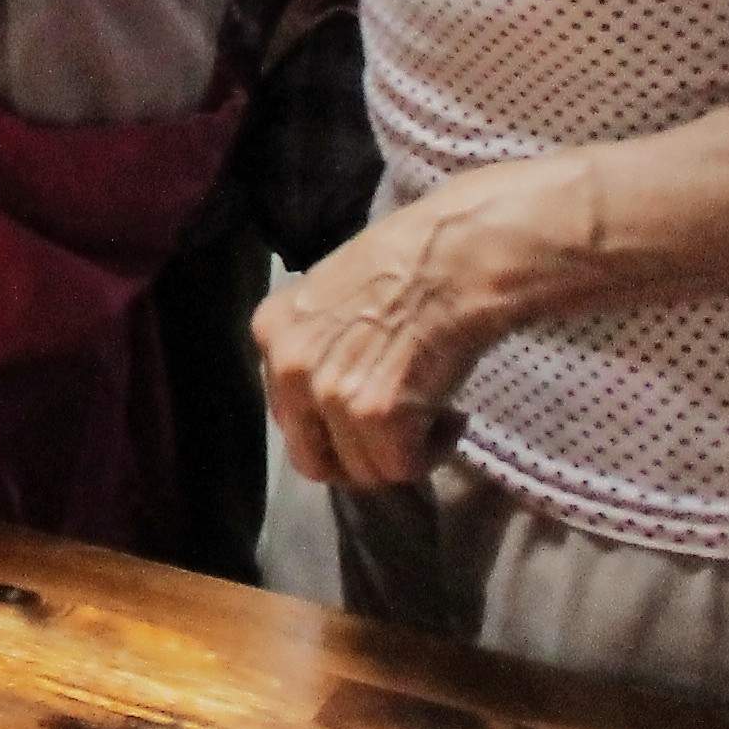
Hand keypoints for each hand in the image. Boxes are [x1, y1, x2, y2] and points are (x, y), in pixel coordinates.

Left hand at [254, 167, 548, 490]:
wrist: (456, 257)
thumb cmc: (409, 263)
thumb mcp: (331, 294)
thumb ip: (315, 346)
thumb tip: (325, 398)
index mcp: (272, 333)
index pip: (289, 415)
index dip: (332, 424)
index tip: (369, 409)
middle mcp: (289, 368)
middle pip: (314, 457)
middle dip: (357, 455)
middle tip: (397, 435)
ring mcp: (331, 395)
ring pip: (362, 470)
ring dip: (400, 453)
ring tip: (433, 414)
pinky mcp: (378, 417)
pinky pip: (400, 469)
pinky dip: (430, 454)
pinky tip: (450, 418)